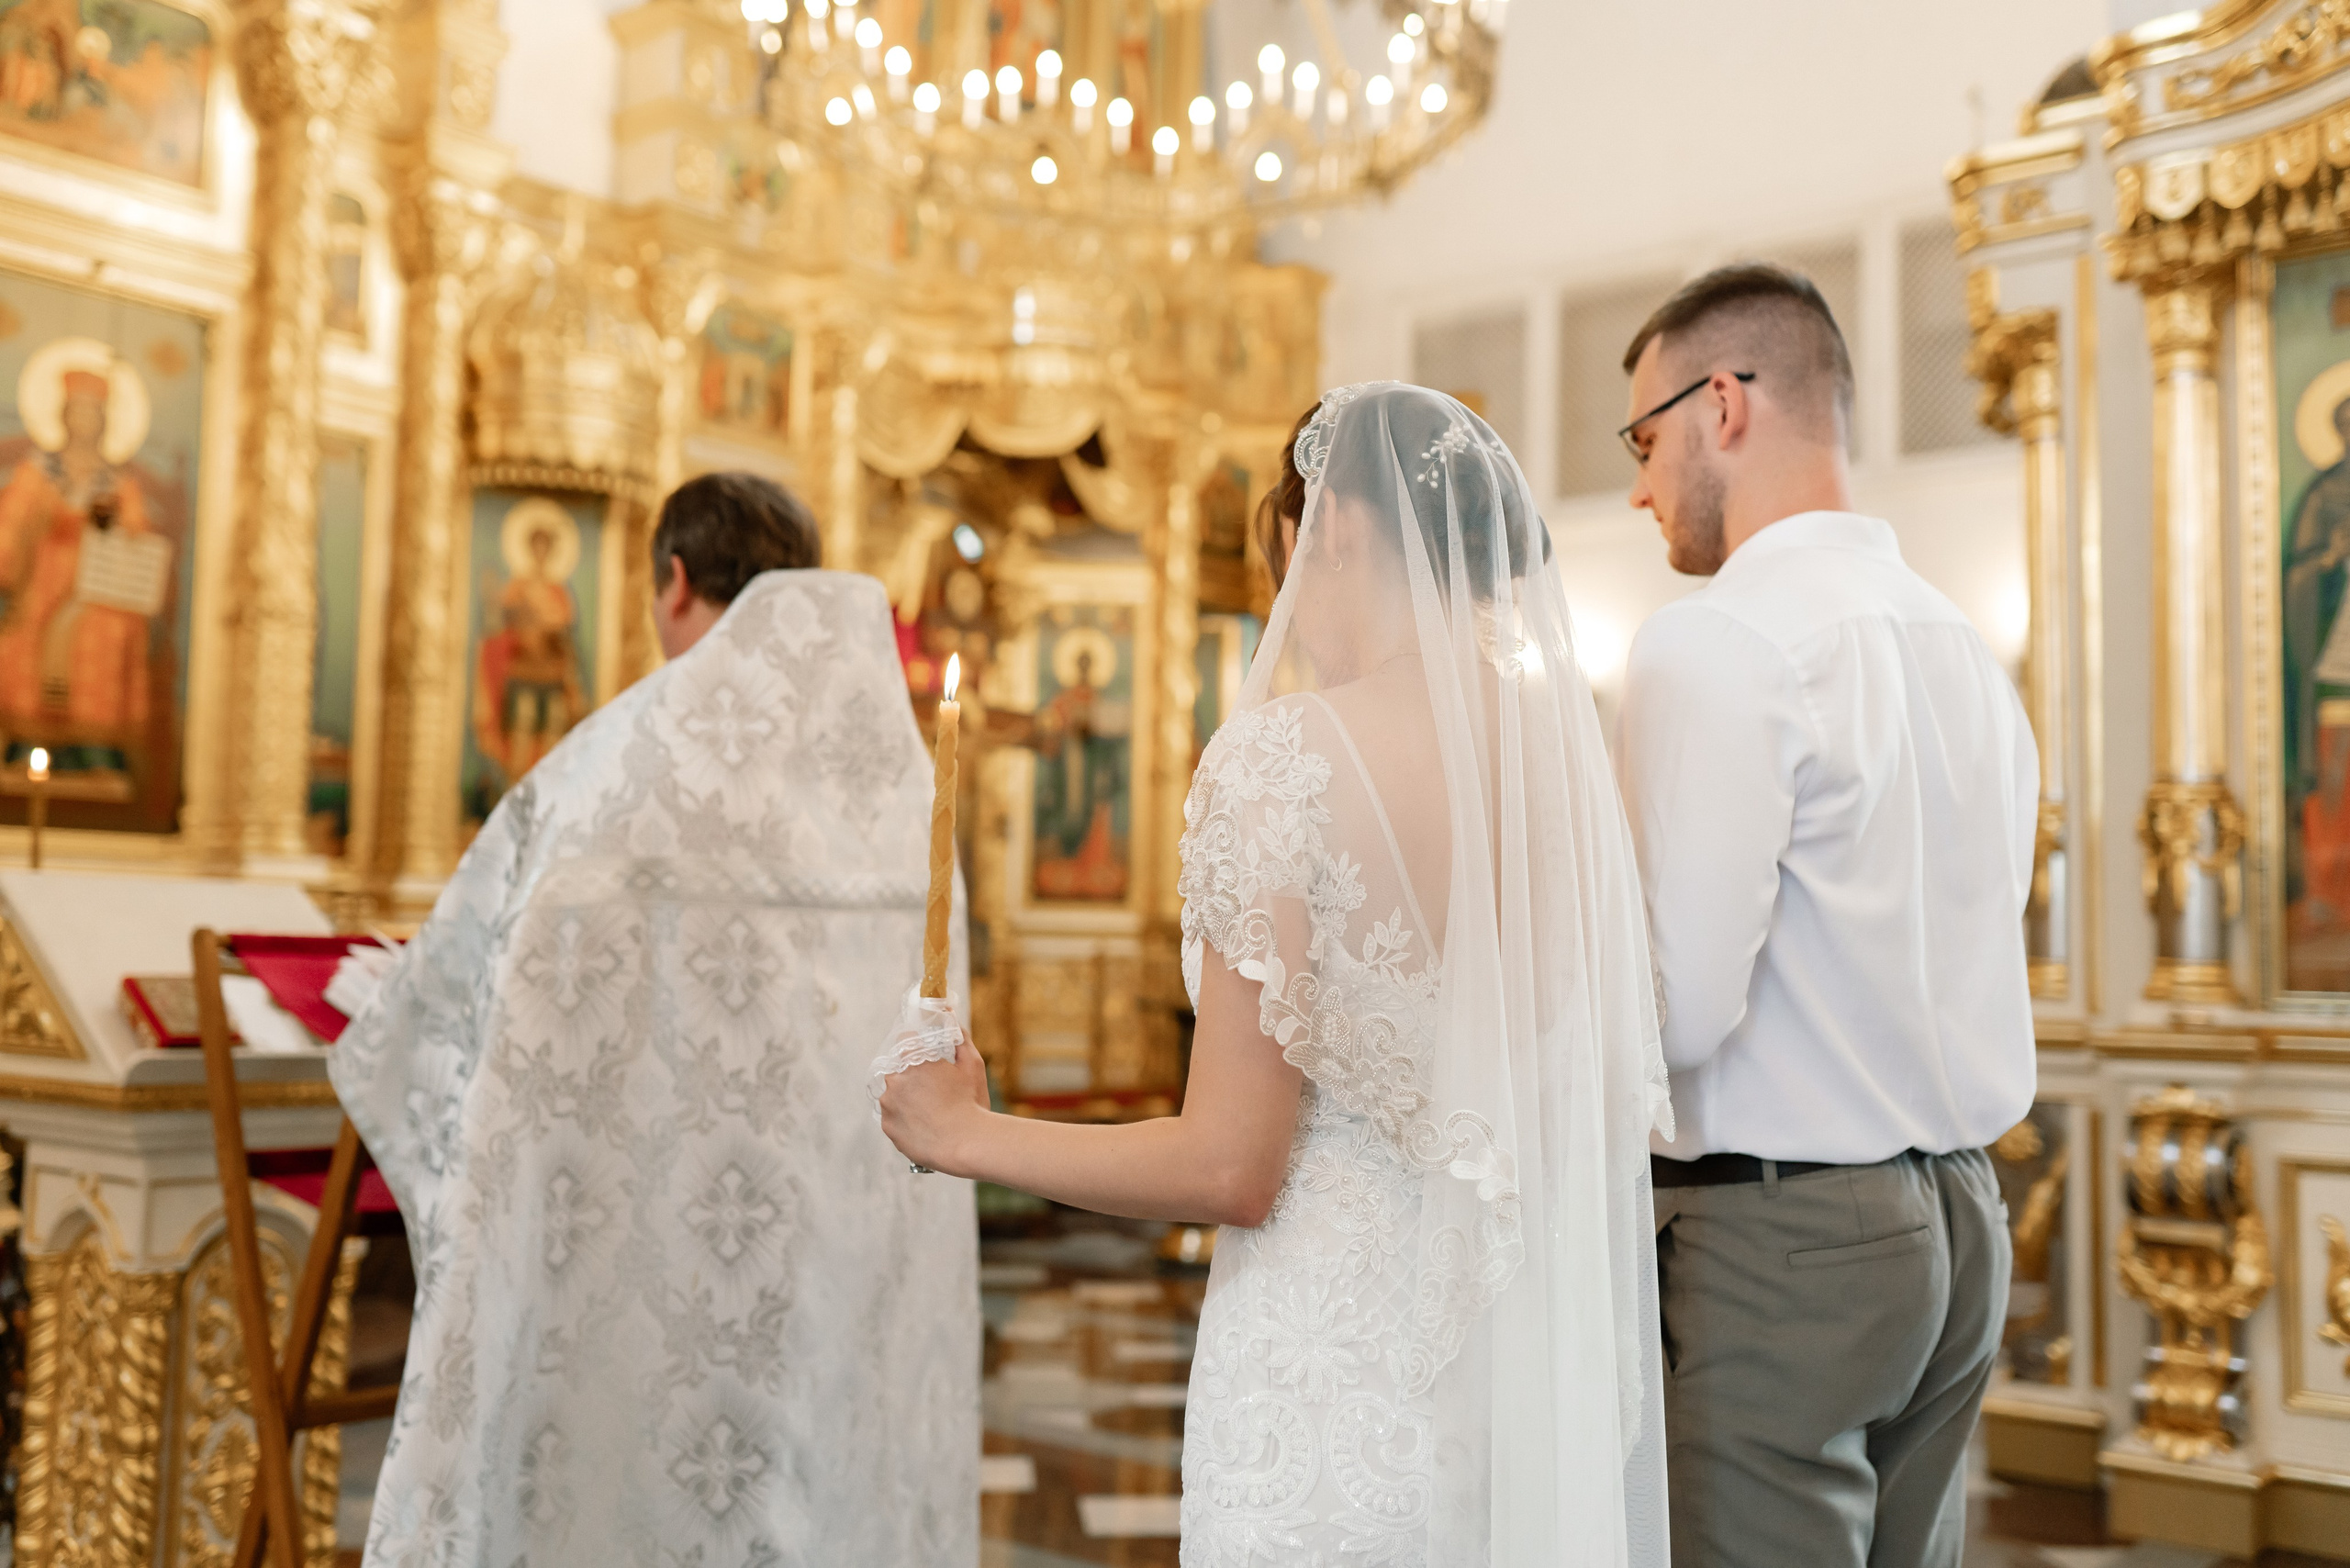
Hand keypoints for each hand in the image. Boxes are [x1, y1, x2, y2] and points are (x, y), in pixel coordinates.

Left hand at [877, 1033, 990, 1175]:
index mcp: (914, 1059)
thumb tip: (951, 1018)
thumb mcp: (972, 1065)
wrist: (966, 1144)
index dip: (918, 1047)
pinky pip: (893, 1117)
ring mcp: (888, 1104)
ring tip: (932, 1111)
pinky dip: (905, 1119)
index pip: (906, 1040)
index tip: (928, 1058)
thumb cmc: (971, 1103)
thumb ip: (960, 1038)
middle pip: (899, 1069)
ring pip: (894, 1094)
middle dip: (913, 1076)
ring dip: (907, 1098)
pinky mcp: (887, 1126)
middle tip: (935, 1090)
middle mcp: (895, 1079)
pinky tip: (925, 1125)